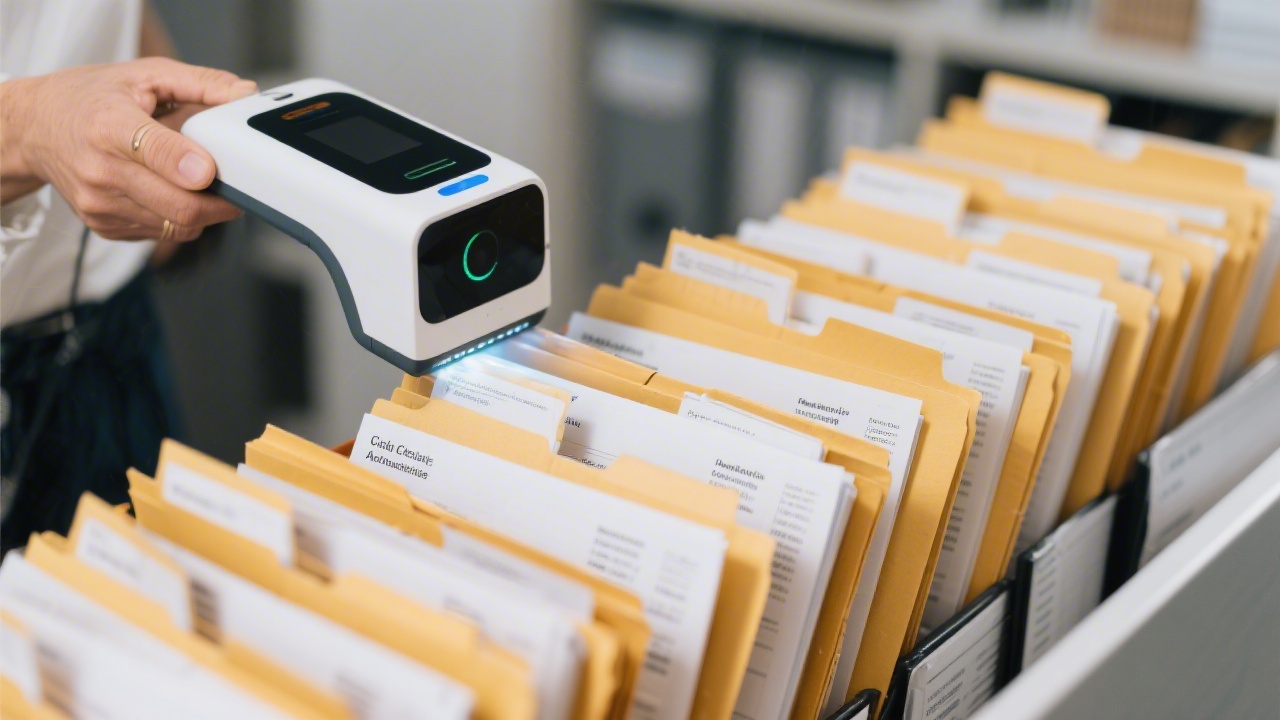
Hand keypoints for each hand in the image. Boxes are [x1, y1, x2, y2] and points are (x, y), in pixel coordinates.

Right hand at [0, 57, 257, 240]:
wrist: (33, 128)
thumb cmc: (90, 98)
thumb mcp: (143, 74)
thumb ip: (201, 83)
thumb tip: (245, 93)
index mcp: (109, 125)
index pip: (158, 153)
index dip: (195, 166)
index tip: (214, 169)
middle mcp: (101, 170)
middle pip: (179, 206)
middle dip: (220, 202)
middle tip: (236, 187)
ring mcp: (100, 204)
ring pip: (177, 226)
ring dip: (202, 211)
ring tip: (198, 183)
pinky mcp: (103, 225)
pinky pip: (161, 233)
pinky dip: (177, 218)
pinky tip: (169, 192)